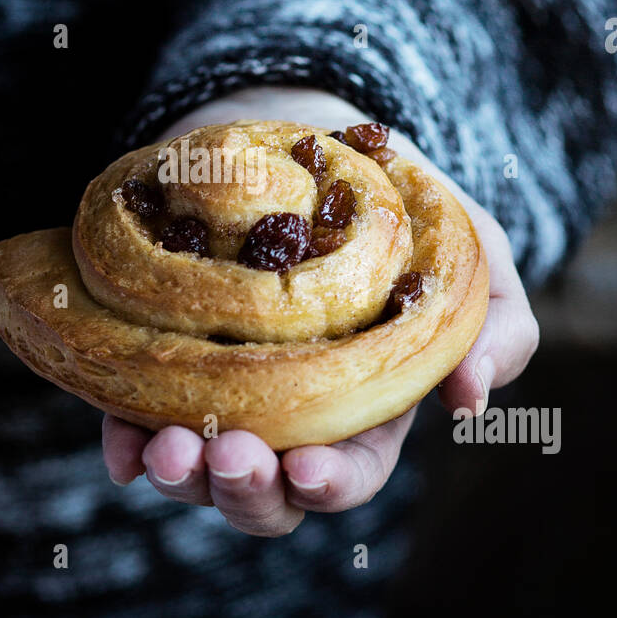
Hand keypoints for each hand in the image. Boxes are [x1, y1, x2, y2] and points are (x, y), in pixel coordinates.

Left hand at [101, 86, 538, 535]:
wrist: (302, 127)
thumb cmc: (396, 199)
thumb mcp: (469, 245)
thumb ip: (497, 320)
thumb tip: (471, 398)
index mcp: (363, 402)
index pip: (349, 471)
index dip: (331, 483)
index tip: (310, 468)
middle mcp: (287, 410)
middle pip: (265, 491)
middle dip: (243, 489)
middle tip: (225, 453)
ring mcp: (219, 386)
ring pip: (194, 464)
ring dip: (176, 471)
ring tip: (163, 445)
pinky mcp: (162, 353)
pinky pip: (132, 412)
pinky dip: (121, 436)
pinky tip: (119, 435)